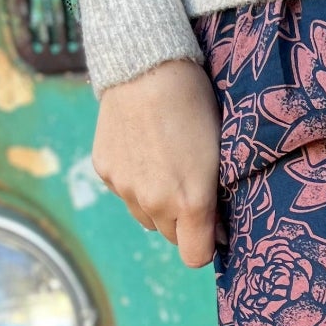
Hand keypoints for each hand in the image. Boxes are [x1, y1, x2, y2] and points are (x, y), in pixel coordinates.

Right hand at [92, 58, 221, 268]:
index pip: (195, 257)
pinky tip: (144, 150)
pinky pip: (124, 192)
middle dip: (183, 221)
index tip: (214, 228)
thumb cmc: (196, 107)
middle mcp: (155, 203)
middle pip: (170, 236)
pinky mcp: (105, 171)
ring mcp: (126, 189)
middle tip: (191, 187)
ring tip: (166, 165)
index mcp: (191, 203)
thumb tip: (216, 233)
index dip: (206, 245)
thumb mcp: (220, 155)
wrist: (148, 68)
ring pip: (145, 216)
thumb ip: (216, 200)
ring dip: (157, 204)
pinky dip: (135, 182)